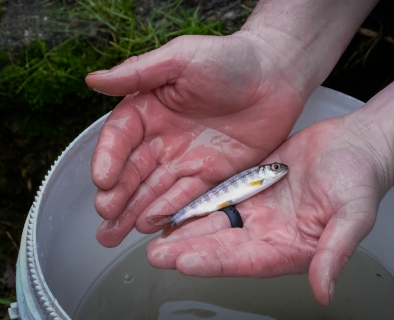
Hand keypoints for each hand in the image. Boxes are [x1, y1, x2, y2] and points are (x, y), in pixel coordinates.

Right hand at [86, 34, 306, 246]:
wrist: (276, 75)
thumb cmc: (229, 58)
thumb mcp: (181, 58)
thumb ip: (139, 72)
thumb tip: (94, 80)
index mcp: (150, 109)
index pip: (120, 138)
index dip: (108, 159)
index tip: (103, 181)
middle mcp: (164, 138)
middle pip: (134, 171)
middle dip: (117, 196)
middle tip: (105, 218)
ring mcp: (188, 159)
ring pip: (157, 190)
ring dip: (136, 211)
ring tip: (116, 234)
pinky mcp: (214, 174)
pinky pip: (190, 196)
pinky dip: (173, 211)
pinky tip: (154, 226)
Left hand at [145, 116, 393, 305]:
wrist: (356, 145)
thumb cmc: (361, 179)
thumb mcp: (354, 215)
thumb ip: (336, 252)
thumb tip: (325, 290)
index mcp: (291, 246)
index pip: (247, 260)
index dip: (215, 262)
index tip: (185, 262)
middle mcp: (270, 233)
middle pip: (224, 246)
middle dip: (189, 249)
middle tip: (156, 253)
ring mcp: (259, 210)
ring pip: (216, 222)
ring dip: (187, 228)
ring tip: (156, 231)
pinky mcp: (251, 187)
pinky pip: (221, 196)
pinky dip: (199, 202)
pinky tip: (176, 205)